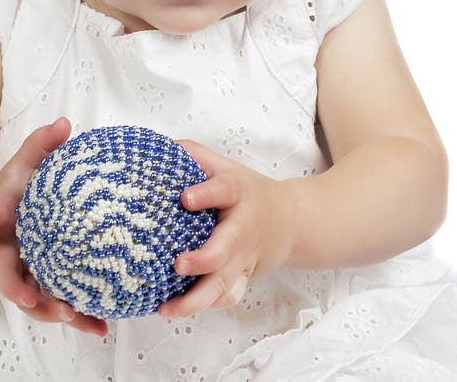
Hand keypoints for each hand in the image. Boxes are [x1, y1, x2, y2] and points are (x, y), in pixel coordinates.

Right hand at [0, 116, 107, 337]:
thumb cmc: (10, 196)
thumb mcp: (20, 168)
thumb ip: (40, 146)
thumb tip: (65, 122)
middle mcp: (7, 257)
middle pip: (10, 278)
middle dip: (21, 291)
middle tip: (39, 301)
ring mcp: (23, 276)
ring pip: (35, 300)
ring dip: (54, 311)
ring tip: (80, 318)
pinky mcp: (41, 289)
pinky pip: (56, 304)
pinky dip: (77, 318)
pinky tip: (102, 326)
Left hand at [157, 139, 293, 319]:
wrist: (292, 221)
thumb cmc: (251, 193)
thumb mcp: (228, 168)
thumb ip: (197, 156)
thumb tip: (165, 147)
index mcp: (238, 194)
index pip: (223, 191)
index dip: (205, 195)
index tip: (185, 198)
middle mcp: (242, 230)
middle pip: (225, 250)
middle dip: (202, 261)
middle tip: (178, 264)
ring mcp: (244, 259)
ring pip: (224, 286)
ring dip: (196, 300)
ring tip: (167, 307)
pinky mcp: (243, 277)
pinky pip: (227, 297)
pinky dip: (205, 307)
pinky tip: (177, 310)